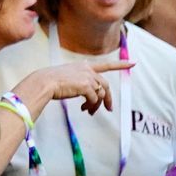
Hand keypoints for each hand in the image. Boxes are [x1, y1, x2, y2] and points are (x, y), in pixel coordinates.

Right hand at [18, 57, 134, 115]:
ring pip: (101, 93)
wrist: (43, 83)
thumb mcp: (66, 76)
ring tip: (89, 112)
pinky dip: (91, 106)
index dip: (120, 65)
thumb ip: (78, 79)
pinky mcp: (86, 86)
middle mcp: (87, 70)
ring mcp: (88, 77)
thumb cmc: (49, 81)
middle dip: (108, 98)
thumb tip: (84, 92)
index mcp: (83, 66)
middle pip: (105, 85)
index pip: (106, 65)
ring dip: (97, 105)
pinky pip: (94, 99)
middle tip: (109, 108)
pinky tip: (84, 109)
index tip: (132, 63)